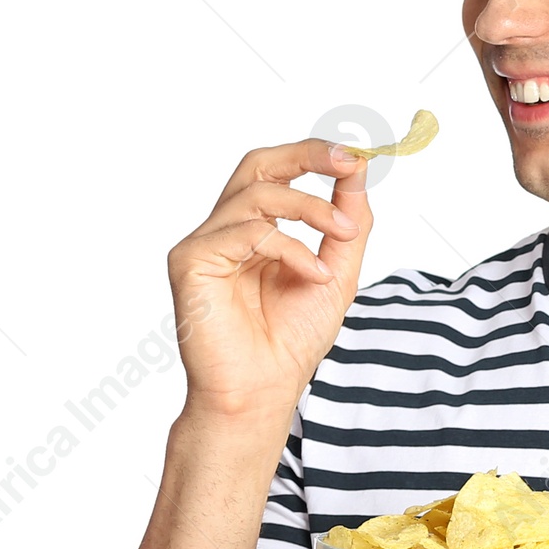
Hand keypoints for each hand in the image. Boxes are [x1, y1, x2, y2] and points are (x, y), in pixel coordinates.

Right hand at [167, 139, 373, 422]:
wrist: (262, 392)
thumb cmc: (290, 341)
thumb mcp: (336, 273)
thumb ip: (346, 223)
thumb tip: (357, 170)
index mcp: (254, 231)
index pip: (277, 174)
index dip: (312, 156)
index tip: (354, 157)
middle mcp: (225, 231)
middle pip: (256, 165)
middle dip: (305, 156)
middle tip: (345, 161)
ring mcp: (204, 244)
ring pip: (257, 194)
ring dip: (310, 208)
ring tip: (343, 234)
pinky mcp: (191, 262)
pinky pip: (245, 231)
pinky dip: (288, 247)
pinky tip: (312, 274)